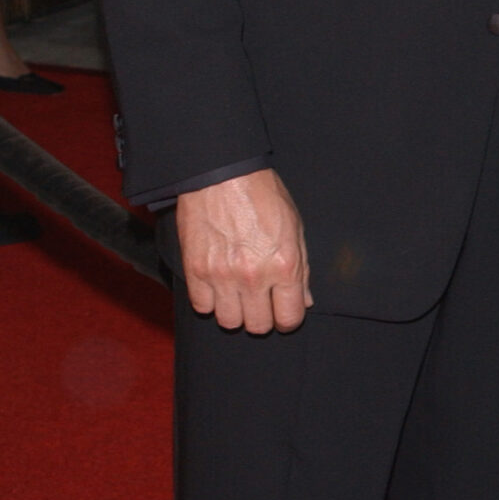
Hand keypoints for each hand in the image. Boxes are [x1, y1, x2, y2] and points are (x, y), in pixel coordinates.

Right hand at [176, 169, 310, 333]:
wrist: (221, 174)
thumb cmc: (262, 195)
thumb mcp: (294, 227)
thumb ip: (301, 269)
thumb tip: (303, 301)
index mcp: (284, 265)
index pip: (289, 319)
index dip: (287, 319)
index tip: (282, 312)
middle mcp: (253, 276)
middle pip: (258, 326)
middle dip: (262, 318)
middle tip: (260, 302)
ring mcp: (222, 275)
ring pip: (228, 322)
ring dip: (235, 312)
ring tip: (237, 295)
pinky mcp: (195, 270)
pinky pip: (202, 307)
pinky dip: (210, 301)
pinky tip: (217, 286)